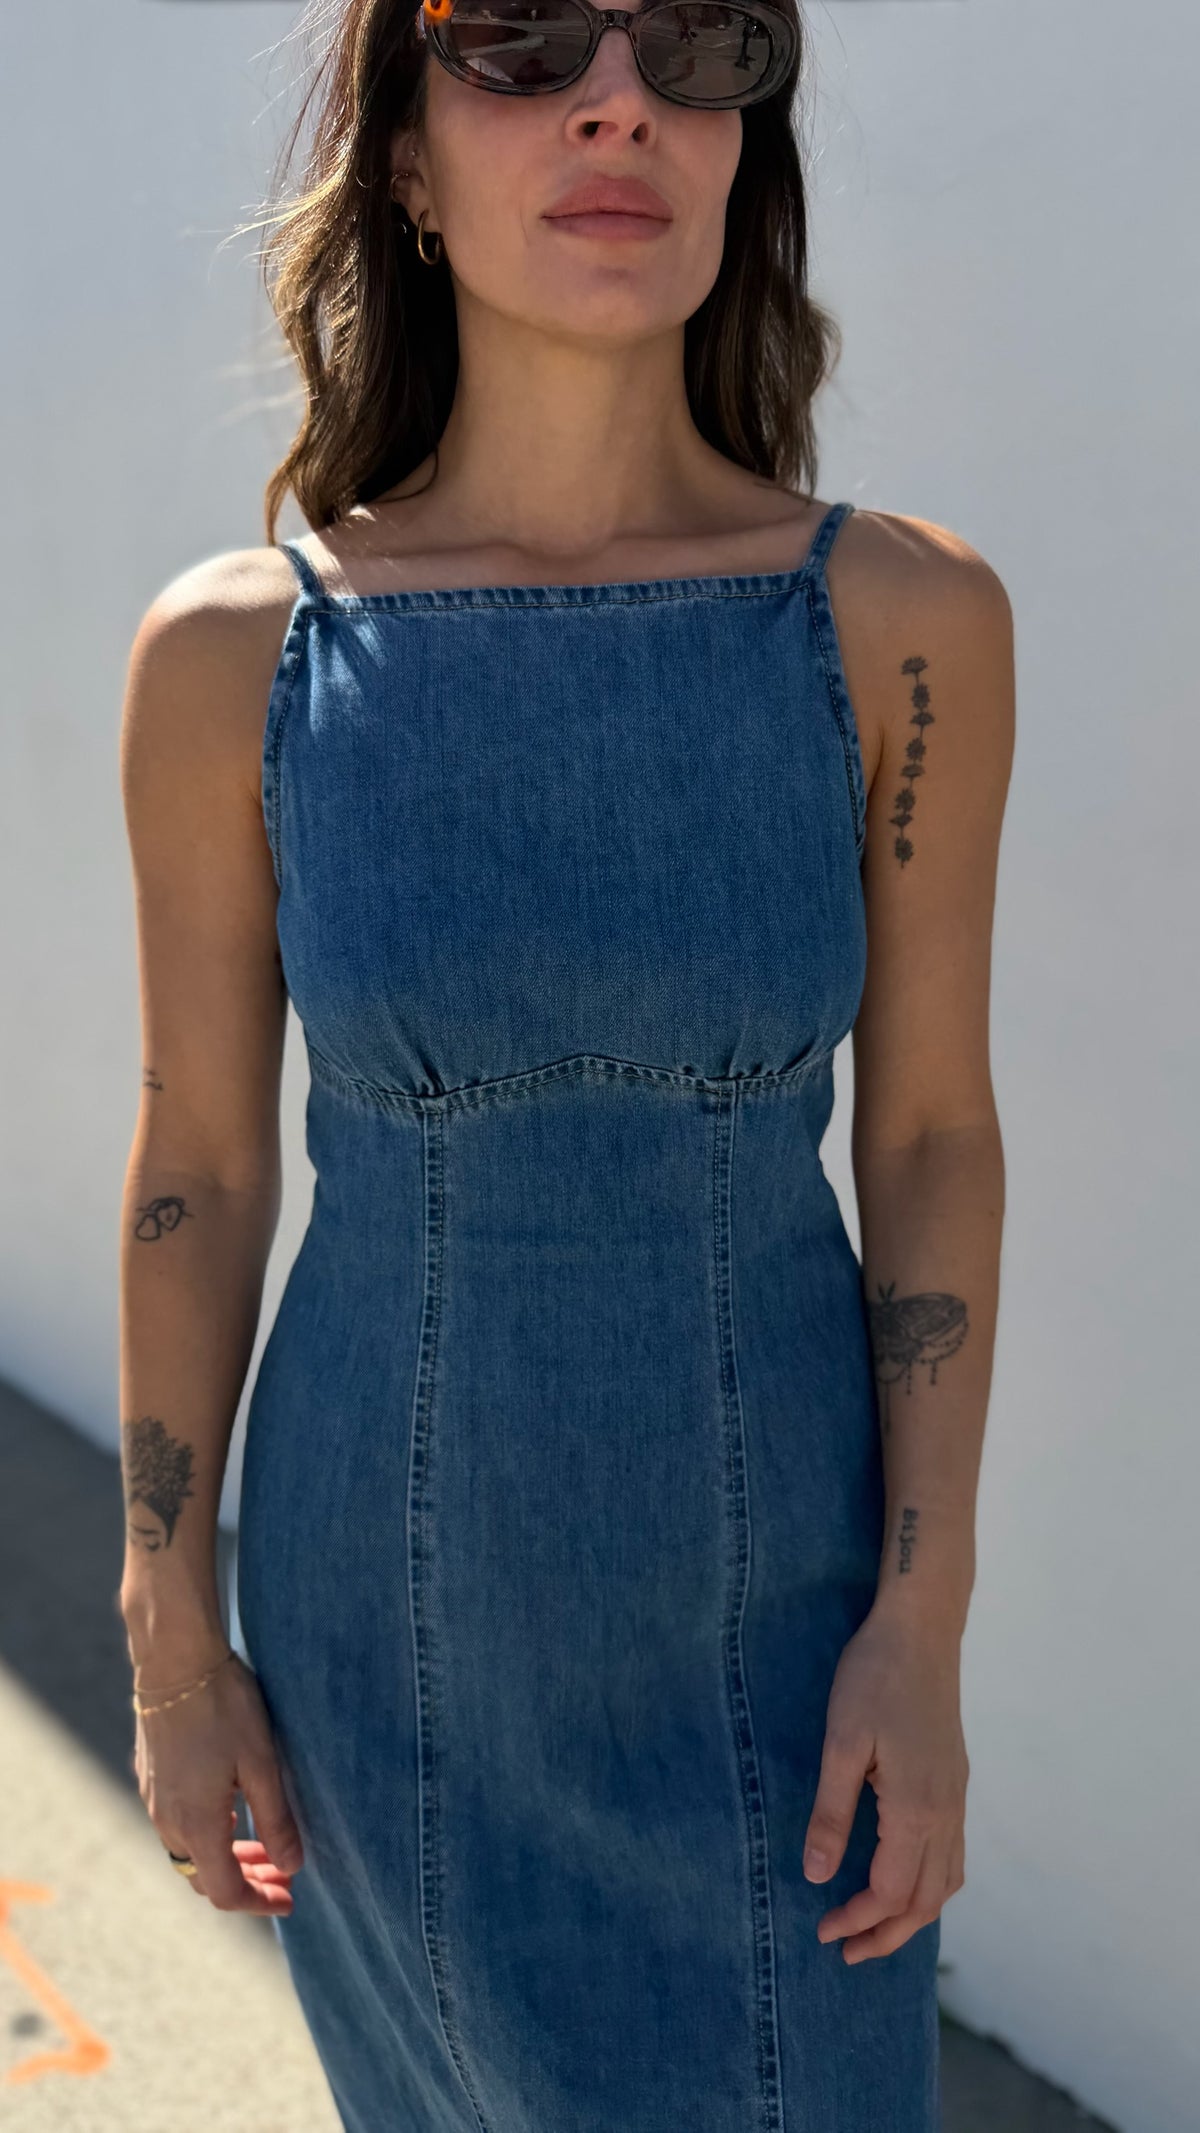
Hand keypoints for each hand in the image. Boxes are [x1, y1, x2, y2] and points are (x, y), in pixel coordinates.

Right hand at [131, 1648, 303, 1914]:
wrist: (175, 1661)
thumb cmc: (224, 1708)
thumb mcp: (261, 1763)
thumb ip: (276, 1820)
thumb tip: (292, 1868)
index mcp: (196, 1824)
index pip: (225, 1891)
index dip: (258, 1902)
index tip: (289, 1898)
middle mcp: (168, 1821)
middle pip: (204, 1878)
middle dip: (247, 1882)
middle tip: (284, 1875)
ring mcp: (154, 1800)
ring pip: (190, 1853)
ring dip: (228, 1858)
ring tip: (266, 1846)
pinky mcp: (152, 1779)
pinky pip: (178, 1827)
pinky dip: (210, 1835)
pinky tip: (234, 1812)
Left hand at [802, 1605, 967, 1962]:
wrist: (920, 1629)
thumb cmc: (874, 1676)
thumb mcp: (841, 1743)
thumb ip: (831, 1814)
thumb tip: (817, 1876)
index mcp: (917, 1808)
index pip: (892, 1892)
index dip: (858, 1920)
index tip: (822, 1930)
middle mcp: (946, 1811)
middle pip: (927, 1901)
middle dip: (887, 1934)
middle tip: (844, 1950)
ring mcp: (957, 1797)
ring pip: (947, 1881)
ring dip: (912, 1914)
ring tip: (872, 1926)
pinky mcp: (956, 1781)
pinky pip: (953, 1854)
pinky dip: (930, 1883)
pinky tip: (903, 1876)